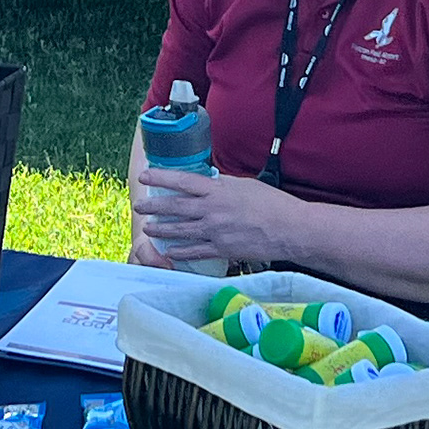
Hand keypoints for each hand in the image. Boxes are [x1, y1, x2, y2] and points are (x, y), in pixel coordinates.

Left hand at [131, 165, 291, 276]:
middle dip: (154, 206)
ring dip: (161, 229)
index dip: (161, 178)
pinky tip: (169, 251)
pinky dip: (180, 251)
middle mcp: (212, 210)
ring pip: (180, 230)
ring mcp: (215, 232)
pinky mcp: (222, 250)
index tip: (145, 176)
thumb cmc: (271, 204)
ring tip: (148, 228)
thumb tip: (208, 182)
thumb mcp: (244, 185)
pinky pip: (195, 251)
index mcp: (218, 190)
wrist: (290, 229)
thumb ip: (222, 185)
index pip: (182, 181)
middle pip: (175, 207)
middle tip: (139, 205)